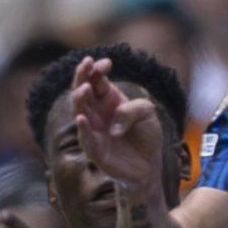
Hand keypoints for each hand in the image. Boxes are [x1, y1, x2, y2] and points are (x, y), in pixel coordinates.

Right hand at [69, 55, 164, 198]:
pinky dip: (83, 127)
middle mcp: (96, 112)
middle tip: (87, 63)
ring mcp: (92, 129)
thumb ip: (133, 109)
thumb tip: (114, 118)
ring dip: (79, 97)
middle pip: (81, 89)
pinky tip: (81, 118)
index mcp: (108, 99)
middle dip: (81, 75)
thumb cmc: (146, 136)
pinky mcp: (94, 148)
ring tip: (85, 88)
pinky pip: (85, 136)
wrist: (150, 164)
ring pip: (78, 110)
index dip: (97, 69)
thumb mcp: (147, 113)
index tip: (107, 63)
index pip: (96, 79)